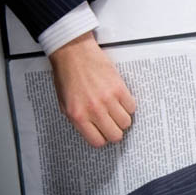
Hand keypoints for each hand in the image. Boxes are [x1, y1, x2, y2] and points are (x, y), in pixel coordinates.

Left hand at [48, 32, 135, 147]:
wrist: (73, 53)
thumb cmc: (66, 76)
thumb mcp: (64, 104)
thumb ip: (79, 119)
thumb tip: (94, 131)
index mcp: (77, 116)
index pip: (98, 141)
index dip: (103, 138)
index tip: (104, 133)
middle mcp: (94, 110)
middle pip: (115, 135)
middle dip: (115, 131)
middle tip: (113, 123)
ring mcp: (108, 100)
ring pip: (126, 122)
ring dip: (123, 118)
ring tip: (117, 110)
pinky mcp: (119, 88)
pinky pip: (131, 107)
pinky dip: (128, 105)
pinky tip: (120, 99)